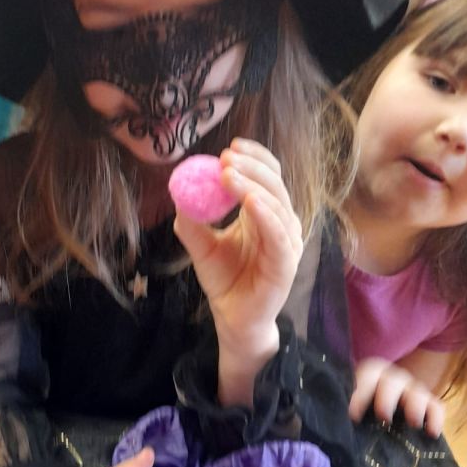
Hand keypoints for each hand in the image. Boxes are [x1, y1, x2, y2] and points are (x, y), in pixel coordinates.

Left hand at [173, 139, 302, 356]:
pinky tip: (250, 201)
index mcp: (263, 214)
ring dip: (252, 185)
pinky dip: (265, 214)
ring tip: (229, 174)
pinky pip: (279, 233)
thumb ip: (191, 222)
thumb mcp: (201, 247)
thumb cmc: (224, 281)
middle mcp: (280, 224)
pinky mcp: (287, 262)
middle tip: (226, 157)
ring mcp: (287, 242)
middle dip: (251, 166)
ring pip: (276, 204)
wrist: (233, 319)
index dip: (253, 158)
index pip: (267, 176)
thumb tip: (179, 191)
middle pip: (273, 184)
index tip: (229, 147)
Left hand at [349, 358, 445, 437]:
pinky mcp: (428, 407)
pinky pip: (436, 407)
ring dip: (416, 405)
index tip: (354, 415)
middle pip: (394, 380)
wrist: (377, 421)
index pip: (369, 373)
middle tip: (384, 416)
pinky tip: (432, 433)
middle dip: (388, 397)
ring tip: (413, 423)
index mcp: (371, 376)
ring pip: (418, 391)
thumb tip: (338, 421)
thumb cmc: (359, 414)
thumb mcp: (349, 410)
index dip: (362, 392)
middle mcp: (393, 380)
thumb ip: (343, 409)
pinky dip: (436, 418)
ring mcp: (412, 392)